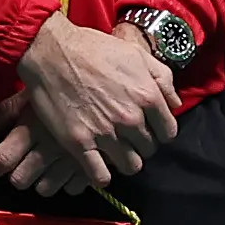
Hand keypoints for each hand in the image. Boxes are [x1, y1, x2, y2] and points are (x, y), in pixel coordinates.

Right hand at [11, 12, 180, 193]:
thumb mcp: (136, 54)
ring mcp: (105, 133)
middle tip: (127, 136)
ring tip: (114, 150)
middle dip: (141, 144)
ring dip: (125, 160)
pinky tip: (97, 165)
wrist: (50, 51)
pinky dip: (101, 175)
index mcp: (148, 96)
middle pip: (149, 149)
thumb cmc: (93, 48)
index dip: (159, 131)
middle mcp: (130, 118)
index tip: (148, 128)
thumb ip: (162, 78)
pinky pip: (100, 176)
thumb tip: (174, 103)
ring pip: (130, 166)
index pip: (168, 132)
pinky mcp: (79, 143)